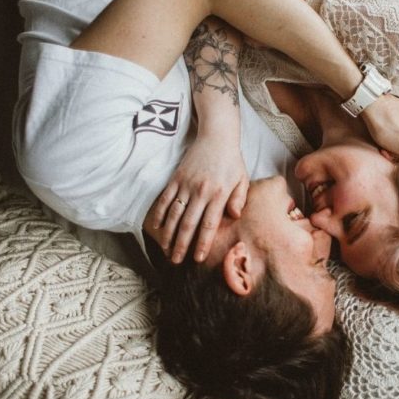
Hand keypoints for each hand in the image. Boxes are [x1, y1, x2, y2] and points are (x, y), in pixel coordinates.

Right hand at [143, 137, 248, 263]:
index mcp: (218, 194)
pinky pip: (164, 199)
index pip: (208, 224)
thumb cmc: (232, 161)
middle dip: (181, 245)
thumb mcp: (242, 180)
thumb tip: (235, 217)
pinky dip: (158, 214)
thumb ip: (239, 199)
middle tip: (176, 261)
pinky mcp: (176, 178)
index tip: (198, 258)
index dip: (202, 243)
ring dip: (168, 234)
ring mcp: (186, 185)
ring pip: (173, 214)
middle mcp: (200, 192)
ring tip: (165, 250)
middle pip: (188, 224)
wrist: (217, 137)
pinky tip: (155, 228)